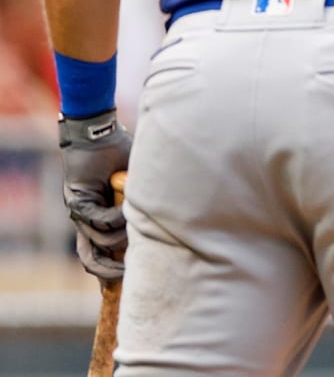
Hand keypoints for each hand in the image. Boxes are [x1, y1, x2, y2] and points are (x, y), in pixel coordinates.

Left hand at [59, 109, 131, 279]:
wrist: (99, 134)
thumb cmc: (122, 155)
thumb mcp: (139, 186)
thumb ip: (144, 204)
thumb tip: (169, 222)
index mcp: (100, 218)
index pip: (100, 253)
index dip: (108, 272)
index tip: (122, 286)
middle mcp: (87, 220)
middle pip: (90, 259)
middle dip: (108, 272)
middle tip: (128, 276)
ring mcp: (80, 212)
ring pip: (99, 241)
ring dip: (120, 235)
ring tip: (134, 217)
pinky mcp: (77, 202)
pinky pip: (98, 220)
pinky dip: (115, 215)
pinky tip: (127, 205)